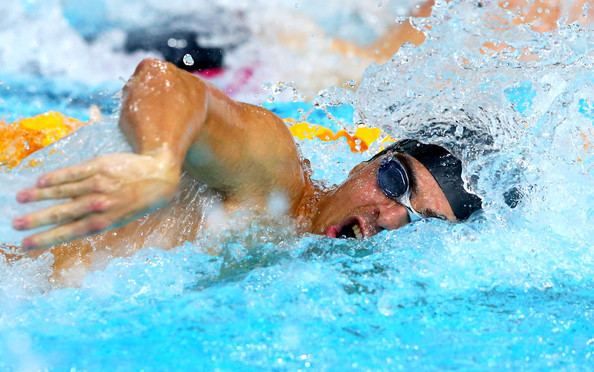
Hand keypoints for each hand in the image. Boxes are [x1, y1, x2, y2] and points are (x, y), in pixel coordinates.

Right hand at [12, 152, 179, 249]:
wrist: (159, 175)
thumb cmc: (138, 200)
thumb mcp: (120, 218)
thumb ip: (94, 221)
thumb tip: (65, 227)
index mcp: (105, 221)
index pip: (70, 232)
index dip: (47, 238)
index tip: (27, 244)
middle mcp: (100, 203)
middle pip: (63, 213)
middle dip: (37, 220)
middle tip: (15, 225)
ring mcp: (99, 183)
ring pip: (64, 191)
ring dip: (40, 196)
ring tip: (20, 199)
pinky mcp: (100, 166)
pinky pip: (73, 172)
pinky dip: (56, 177)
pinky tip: (40, 182)